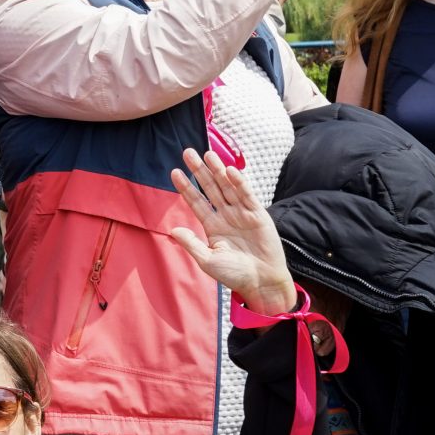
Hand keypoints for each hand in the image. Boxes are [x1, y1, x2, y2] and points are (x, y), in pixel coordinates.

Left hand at [169, 148, 294, 314]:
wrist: (261, 282)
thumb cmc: (234, 275)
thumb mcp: (208, 260)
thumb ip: (191, 244)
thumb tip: (172, 230)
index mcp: (213, 226)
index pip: (196, 202)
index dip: (186, 187)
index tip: (174, 172)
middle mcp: (226, 216)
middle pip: (210, 188)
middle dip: (199, 171)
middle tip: (187, 152)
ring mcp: (242, 213)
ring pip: (227, 187)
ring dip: (218, 170)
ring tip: (207, 154)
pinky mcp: (258, 215)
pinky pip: (247, 195)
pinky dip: (239, 183)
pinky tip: (229, 170)